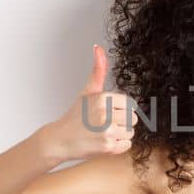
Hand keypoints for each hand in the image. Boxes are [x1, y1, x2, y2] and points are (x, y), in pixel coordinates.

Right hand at [36, 44, 137, 161]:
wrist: (59, 140)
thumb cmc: (75, 116)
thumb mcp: (87, 91)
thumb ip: (98, 70)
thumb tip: (98, 47)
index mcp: (103, 98)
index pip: (130, 104)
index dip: (120, 110)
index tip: (107, 113)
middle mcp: (106, 113)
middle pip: (133, 118)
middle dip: (122, 122)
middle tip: (104, 124)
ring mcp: (107, 131)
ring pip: (131, 132)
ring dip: (120, 135)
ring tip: (103, 133)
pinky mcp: (108, 147)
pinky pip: (127, 145)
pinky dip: (118, 146)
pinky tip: (104, 142)